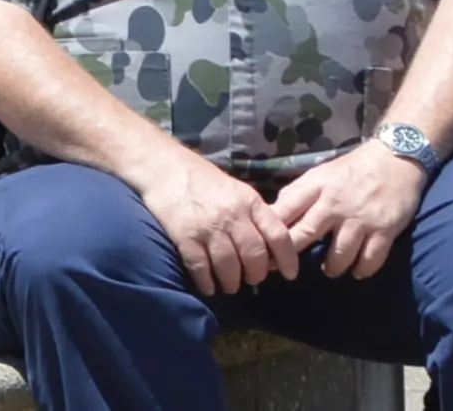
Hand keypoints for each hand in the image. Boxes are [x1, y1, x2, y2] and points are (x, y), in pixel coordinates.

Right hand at [139, 153, 296, 295]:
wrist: (163, 166)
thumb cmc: (201, 178)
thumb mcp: (235, 189)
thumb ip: (253, 214)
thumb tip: (268, 246)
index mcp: (249, 201)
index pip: (278, 235)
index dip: (288, 259)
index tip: (289, 275)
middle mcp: (232, 215)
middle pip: (254, 256)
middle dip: (256, 275)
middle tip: (251, 280)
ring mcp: (208, 227)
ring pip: (229, 266)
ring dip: (232, 282)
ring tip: (229, 286)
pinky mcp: (185, 236)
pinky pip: (201, 268)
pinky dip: (206, 282)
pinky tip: (208, 286)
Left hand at [269, 142, 426, 278]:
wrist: (396, 159)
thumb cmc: (352, 169)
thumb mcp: (320, 173)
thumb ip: (299, 193)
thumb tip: (273, 212)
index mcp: (316, 186)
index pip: (285, 210)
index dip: (271, 231)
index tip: (264, 247)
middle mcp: (335, 203)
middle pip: (306, 233)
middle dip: (293, 255)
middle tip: (288, 268)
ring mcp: (360, 218)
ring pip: (339, 254)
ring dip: (332, 268)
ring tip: (329, 270)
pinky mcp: (385, 230)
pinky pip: (370, 259)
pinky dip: (362, 270)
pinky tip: (357, 270)